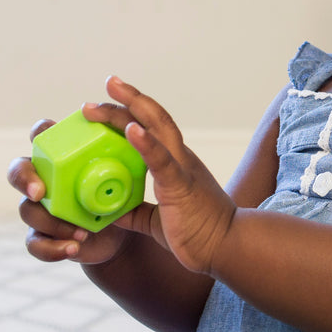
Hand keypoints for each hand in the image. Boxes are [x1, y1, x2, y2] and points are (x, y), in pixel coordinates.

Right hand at [7, 119, 129, 264]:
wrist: (122, 234)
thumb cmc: (122, 193)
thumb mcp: (129, 175)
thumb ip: (129, 156)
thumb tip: (142, 136)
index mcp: (63, 154)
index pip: (42, 133)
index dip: (39, 132)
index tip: (48, 137)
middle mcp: (45, 177)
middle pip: (19, 169)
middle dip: (24, 178)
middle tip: (40, 192)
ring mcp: (41, 207)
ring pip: (26, 210)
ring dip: (51, 221)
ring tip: (81, 231)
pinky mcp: (43, 234)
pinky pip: (35, 242)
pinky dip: (52, 247)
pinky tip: (73, 248)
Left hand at [86, 76, 236, 274]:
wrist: (227, 248)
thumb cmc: (198, 233)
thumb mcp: (157, 221)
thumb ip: (137, 213)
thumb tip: (113, 212)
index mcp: (175, 164)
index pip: (152, 128)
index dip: (131, 112)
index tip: (108, 100)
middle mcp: (179, 158)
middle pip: (152, 117)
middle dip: (127, 99)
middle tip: (106, 82)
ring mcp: (181, 168)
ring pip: (157, 127)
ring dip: (128, 109)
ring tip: (104, 95)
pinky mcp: (181, 185)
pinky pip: (162, 160)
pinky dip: (146, 143)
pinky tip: (131, 128)